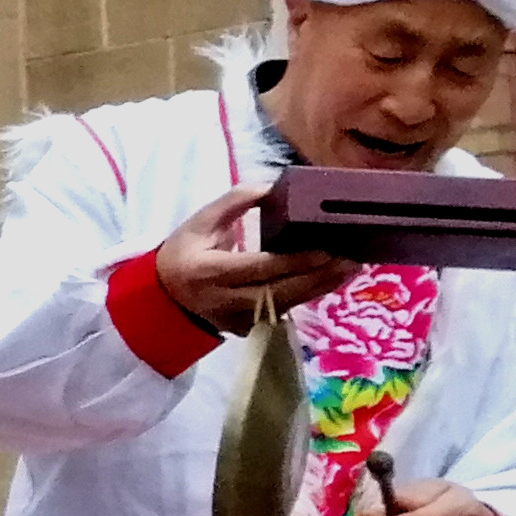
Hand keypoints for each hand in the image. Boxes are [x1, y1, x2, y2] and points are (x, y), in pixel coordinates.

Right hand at [155, 184, 351, 333]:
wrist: (164, 301)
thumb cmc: (183, 254)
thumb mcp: (198, 222)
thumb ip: (233, 202)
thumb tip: (272, 187)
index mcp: (209, 272)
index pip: (259, 268)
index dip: (295, 260)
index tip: (326, 247)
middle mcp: (226, 301)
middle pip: (282, 291)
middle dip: (320, 275)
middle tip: (351, 257)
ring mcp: (240, 319)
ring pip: (289, 304)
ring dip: (322, 286)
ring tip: (350, 266)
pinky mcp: (251, 328)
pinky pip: (285, 309)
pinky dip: (309, 293)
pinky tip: (331, 278)